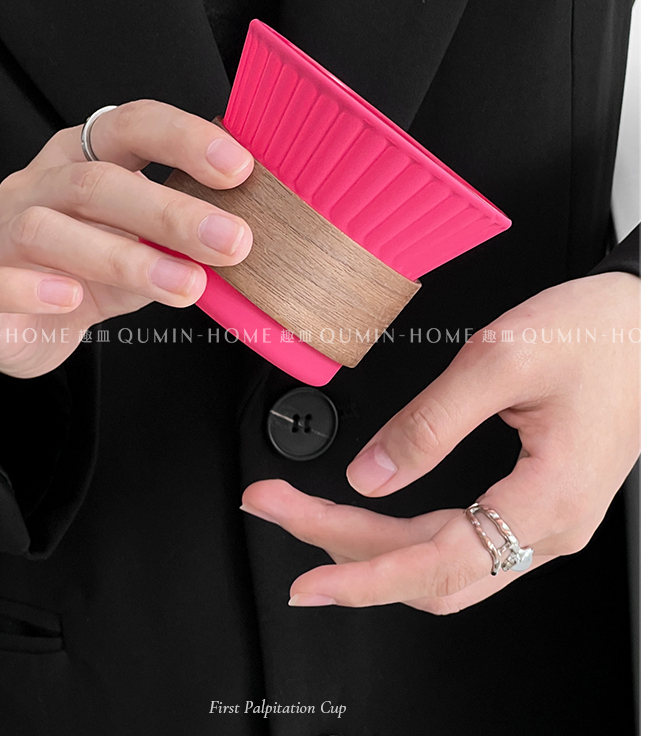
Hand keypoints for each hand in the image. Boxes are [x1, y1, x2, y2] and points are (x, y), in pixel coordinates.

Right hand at [0, 101, 253, 377]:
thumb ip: (183, 234)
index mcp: (82, 156)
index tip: (239, 167)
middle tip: (232, 241)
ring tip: (185, 286)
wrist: (20, 325)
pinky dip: (26, 287)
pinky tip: (70, 299)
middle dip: (171, 211)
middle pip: (97, 181)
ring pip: (48, 229)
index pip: (131, 125)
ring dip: (124, 258)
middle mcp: (38, 185)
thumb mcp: (144, 246)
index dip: (183, 139)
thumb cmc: (88, 271)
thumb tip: (253, 227)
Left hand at [242, 271, 639, 611]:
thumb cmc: (597, 331)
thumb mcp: (500, 360)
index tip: (306, 578)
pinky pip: (466, 539)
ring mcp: (549, 520)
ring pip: (446, 561)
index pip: (436, 564)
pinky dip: (408, 533)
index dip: (361, 574)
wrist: (648, 318)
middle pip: (431, 571)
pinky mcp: (541, 501)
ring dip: (374, 544)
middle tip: (280, 508)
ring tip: (309, 510)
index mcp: (548, 503)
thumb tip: (369, 475)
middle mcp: (551, 529)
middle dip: (346, 546)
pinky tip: (371, 513)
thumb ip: (428, 423)